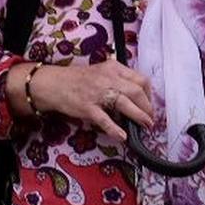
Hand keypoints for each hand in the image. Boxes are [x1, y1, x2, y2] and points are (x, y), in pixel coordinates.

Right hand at [23, 61, 153, 140]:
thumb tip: (136, 96)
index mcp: (113, 68)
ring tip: (144, 126)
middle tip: (150, 118)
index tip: (149, 104)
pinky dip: (115, 129)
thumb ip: (118, 80)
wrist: (54, 83)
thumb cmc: (78, 79)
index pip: (140, 79)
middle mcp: (108, 78)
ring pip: (125, 103)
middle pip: (137, 91)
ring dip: (139, 116)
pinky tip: (122, 136)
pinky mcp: (88, 107)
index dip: (149, 94)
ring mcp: (98, 93)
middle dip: (147, 107)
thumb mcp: (101, 72)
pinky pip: (105, 119)